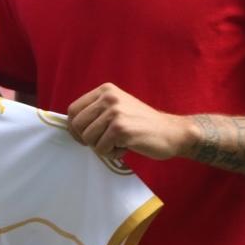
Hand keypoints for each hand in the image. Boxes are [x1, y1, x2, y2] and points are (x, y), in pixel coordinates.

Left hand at [66, 83, 195, 160]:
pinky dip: (112, 154)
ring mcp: (114, 112)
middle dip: (87, 140)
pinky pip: (101, 149)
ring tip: (119, 144)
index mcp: (105, 90)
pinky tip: (126, 148)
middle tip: (104, 144)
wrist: (172, 132)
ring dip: (101, 148)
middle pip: (77, 125)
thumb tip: (71, 126)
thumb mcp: (117, 109)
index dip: (74, 128)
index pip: (73, 110)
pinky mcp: (120, 129)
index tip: (84, 138)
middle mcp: (108, 97)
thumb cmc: (142, 125)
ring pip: (88, 139)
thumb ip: (96, 112)